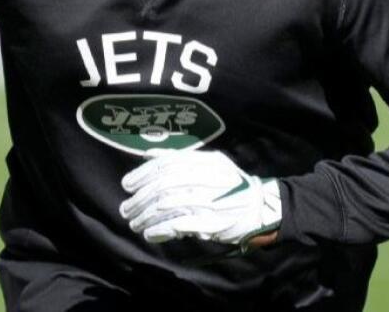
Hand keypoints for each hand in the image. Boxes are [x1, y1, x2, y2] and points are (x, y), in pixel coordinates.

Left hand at [119, 149, 280, 248]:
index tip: (127, 184)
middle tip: (126, 209)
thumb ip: (181, 159)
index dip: (143, 174)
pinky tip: (151, 234)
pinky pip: (179, 225)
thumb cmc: (231, 186)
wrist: (262, 208)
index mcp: (206, 162)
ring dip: (146, 216)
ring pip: (168, 205)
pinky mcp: (212, 223)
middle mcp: (207, 178)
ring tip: (135, 223)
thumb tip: (148, 155)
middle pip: (164, 185)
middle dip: (140, 198)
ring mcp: (210, 201)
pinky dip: (161, 230)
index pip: (167, 164)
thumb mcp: (211, 164)